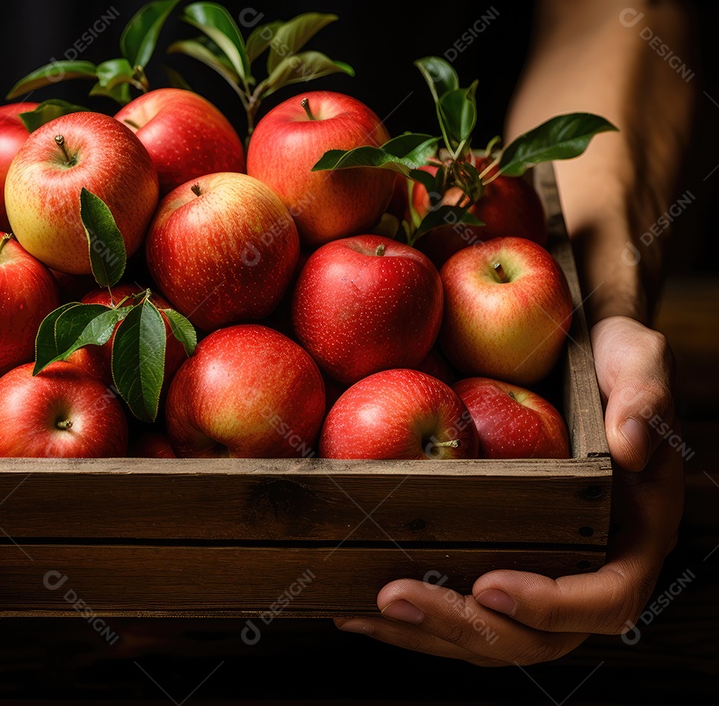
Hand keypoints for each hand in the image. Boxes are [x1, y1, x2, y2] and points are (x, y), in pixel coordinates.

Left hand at [335, 315, 683, 664]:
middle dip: (461, 624)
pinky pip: (451, 602)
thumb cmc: (607, 357)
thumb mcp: (635, 357)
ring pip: (483, 632)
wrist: (568, 355)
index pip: (605, 598)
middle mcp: (582, 568)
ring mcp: (532, 571)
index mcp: (631, 537)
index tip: (489, 583)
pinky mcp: (487, 558)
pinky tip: (349, 603)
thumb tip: (630, 444)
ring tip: (358, 611)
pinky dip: (405, 613)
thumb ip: (643, 393)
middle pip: (530, 635)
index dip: (551, 607)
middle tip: (393, 594)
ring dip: (421, 631)